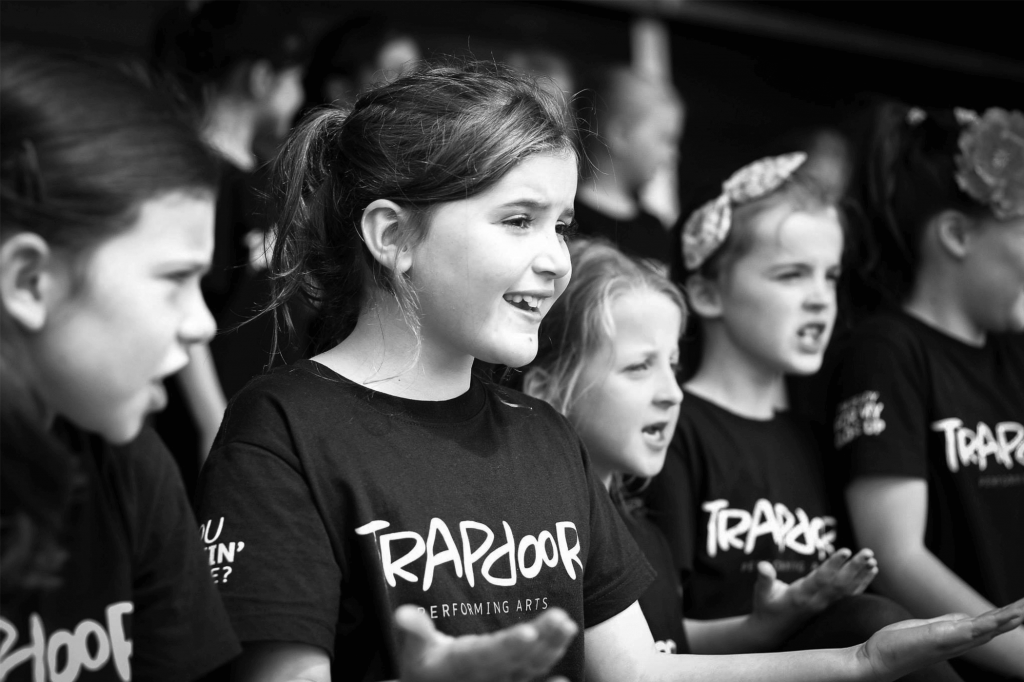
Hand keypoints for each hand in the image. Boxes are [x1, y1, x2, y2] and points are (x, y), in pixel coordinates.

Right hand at [396, 604, 578, 681]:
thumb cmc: (424, 666)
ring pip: (532, 666)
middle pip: (518, 658)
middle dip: (542, 640)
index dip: (509, 646)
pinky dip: (551, 666)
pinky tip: (565, 657)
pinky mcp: (513, 681)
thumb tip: (402, 614)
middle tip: (561, 619)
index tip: (528, 633)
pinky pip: (535, 677)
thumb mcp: (414, 649)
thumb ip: (415, 630)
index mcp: (462, 665)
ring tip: (567, 624)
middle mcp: (486, 677)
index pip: (489, 653)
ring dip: (552, 647)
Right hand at [751, 548, 877, 634]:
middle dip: (854, 567)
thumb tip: (763, 565)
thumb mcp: (761, 593)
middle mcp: (817, 602)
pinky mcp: (831, 607)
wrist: (774, 631)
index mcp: (801, 596)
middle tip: (867, 552)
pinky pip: (850, 594)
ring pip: (848, 589)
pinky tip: (872, 570)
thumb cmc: (766, 607)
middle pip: (840, 584)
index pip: (821, 579)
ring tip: (872, 559)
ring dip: (861, 574)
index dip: (833, 565)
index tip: (845, 551)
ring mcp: (826, 606)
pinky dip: (862, 582)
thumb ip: (764, 579)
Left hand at [856, 598, 1023, 680]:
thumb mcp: (928, 629)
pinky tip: (1008, 616)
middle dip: (1015, 617)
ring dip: (1010, 618)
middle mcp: (960, 641)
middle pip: (995, 627)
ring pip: (989, 627)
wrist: (876, 660)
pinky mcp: (943, 638)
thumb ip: (949, 624)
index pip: (989, 626)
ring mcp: (953, 641)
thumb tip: (967, 618)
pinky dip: (993, 622)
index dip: (1008, 617)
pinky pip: (973, 628)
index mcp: (957, 637)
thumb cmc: (898, 645)